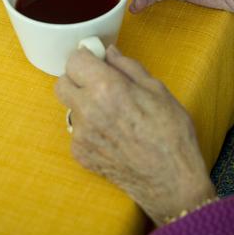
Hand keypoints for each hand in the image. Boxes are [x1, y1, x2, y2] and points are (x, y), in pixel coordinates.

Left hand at [55, 45, 215, 226]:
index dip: (87, 58)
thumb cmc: (171, 134)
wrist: (171, 181)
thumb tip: (110, 53)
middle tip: (100, 84)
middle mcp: (87, 110)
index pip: (74, 60)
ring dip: (84, 104)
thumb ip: (128, 67)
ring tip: (112, 114)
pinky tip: (113, 135)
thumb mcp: (157, 90)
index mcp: (106, 88)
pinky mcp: (79, 154)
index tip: (97, 61)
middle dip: (78, 79)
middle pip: (62, 83)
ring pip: (70, 108)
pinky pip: (77, 131)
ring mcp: (80, 135)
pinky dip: (89, 128)